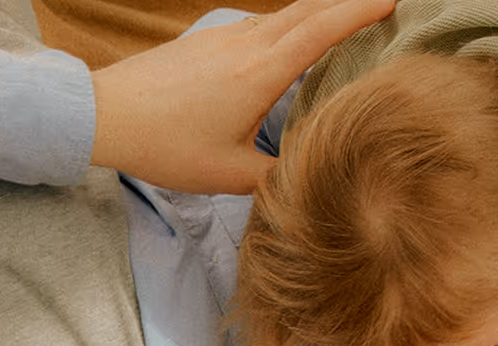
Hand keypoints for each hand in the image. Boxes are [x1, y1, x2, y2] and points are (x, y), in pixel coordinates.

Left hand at [90, 0, 394, 193]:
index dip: (359, 12)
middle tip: (383, 4)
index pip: (321, 30)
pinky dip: (291, 26)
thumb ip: (278, 175)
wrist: (106, 115)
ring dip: (320, 12)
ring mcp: (224, 38)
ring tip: (348, 22)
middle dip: (348, 2)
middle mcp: (245, 44)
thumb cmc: (168, 146)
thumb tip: (308, 176)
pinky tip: (296, 43)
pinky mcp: (208, 42)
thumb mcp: (232, 175)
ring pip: (285, 14)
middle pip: (308, 8)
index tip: (392, 2)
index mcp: (259, 72)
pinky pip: (262, 26)